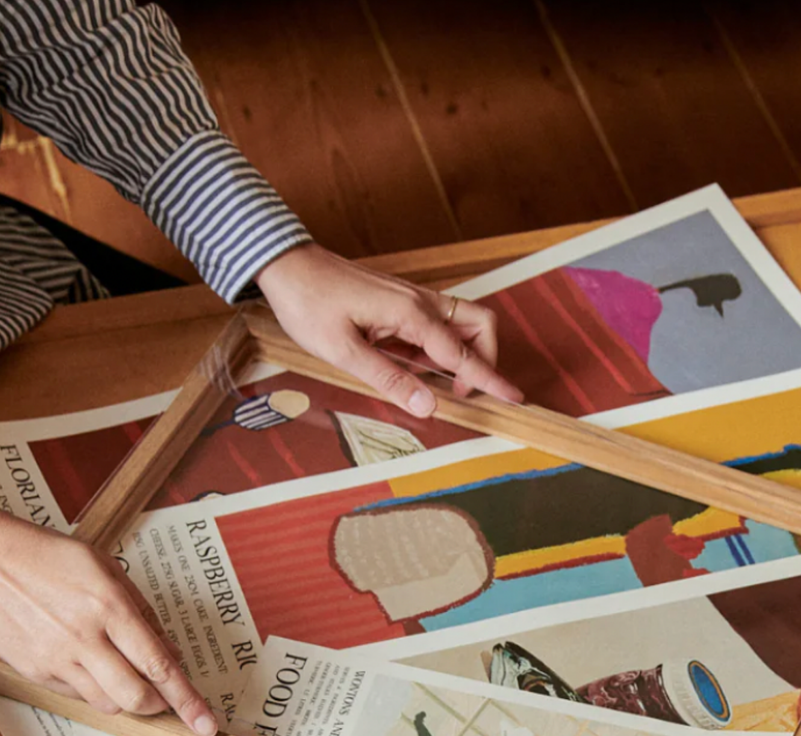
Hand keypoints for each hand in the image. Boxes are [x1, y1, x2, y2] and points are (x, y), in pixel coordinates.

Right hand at [0, 483, 216, 735]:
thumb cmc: (48, 558)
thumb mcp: (107, 570)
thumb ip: (143, 613)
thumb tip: (170, 653)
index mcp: (110, 607)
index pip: (160, 666)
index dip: (188, 700)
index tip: (206, 724)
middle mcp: (85, 638)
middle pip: (136, 697)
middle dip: (158, 705)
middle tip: (162, 697)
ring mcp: (57, 658)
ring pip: (107, 704)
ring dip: (125, 698)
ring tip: (120, 672)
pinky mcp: (34, 671)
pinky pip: (76, 695)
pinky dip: (93, 689)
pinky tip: (86, 663)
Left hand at [255, 243, 522, 418]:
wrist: (286, 266)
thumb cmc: (309, 305)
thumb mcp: (343, 352)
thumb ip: (389, 379)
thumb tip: (428, 406)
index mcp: (410, 314)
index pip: (462, 354)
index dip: (490, 379)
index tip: (514, 399)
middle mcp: (420, 302)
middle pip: (481, 326)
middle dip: (486, 359)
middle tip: (463, 391)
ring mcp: (414, 298)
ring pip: (465, 322)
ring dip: (466, 353)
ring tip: (439, 383)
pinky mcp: (404, 300)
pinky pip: (441, 324)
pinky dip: (443, 347)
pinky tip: (416, 365)